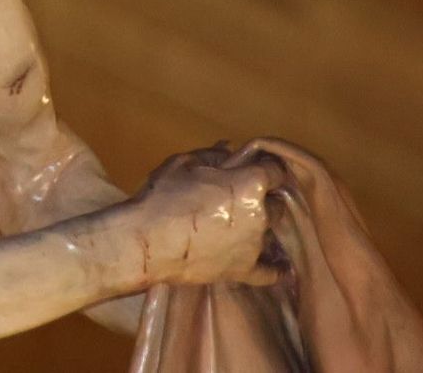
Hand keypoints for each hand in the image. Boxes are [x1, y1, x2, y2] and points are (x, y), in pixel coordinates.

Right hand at [128, 143, 286, 286]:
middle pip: (278, 203)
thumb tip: (231, 150)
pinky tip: (277, 265)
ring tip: (242, 226)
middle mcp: (261, 214)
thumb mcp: (184, 163)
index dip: (265, 167)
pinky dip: (275, 267)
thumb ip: (213, 154)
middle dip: (264, 198)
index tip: (254, 168)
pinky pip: (271, 271)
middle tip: (240, 198)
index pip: (275, 170)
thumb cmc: (162, 197)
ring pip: (272, 233)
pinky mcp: (244, 271)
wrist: (144, 242)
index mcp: (250, 183)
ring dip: (262, 227)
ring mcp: (255, 246)